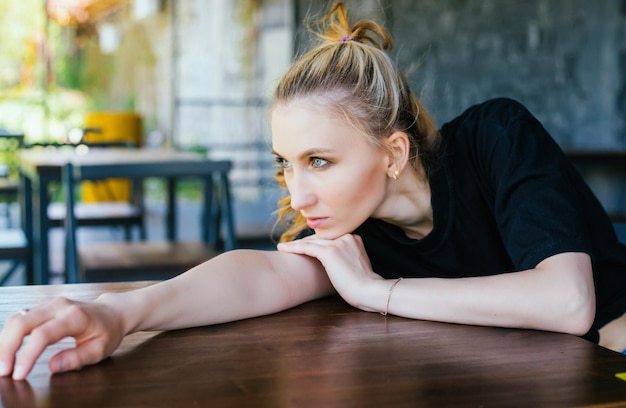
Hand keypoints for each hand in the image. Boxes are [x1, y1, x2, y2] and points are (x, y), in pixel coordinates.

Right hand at [0, 297, 124, 379]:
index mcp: (75, 317)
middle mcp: (59, 306)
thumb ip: (77, 358)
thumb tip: (53, 366)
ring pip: (16, 318)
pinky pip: (20, 317)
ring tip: (4, 364)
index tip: (19, 375)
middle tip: (4, 371)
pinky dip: (10, 334)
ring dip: (5, 341)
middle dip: (7, 348)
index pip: (42, 335)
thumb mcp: (100, 350)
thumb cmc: (108, 332)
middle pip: (21, 322)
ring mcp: (50, 304)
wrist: (113, 312)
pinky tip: (9, 350)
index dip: (27, 355)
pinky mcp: (44, 307)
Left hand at [277, 234, 384, 310]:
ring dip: (295, 245)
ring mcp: (338, 243)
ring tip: (283, 247)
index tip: (303, 246)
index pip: (329, 238)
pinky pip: (307, 247)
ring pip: (311, 242)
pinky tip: (282, 248)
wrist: (369, 290)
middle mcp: (346, 236)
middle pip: (319, 239)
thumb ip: (345, 258)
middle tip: (289, 246)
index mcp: (353, 238)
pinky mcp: (330, 252)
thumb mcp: (355, 266)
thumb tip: (333, 264)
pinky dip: (293, 248)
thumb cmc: (363, 285)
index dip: (314, 242)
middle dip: (304, 242)